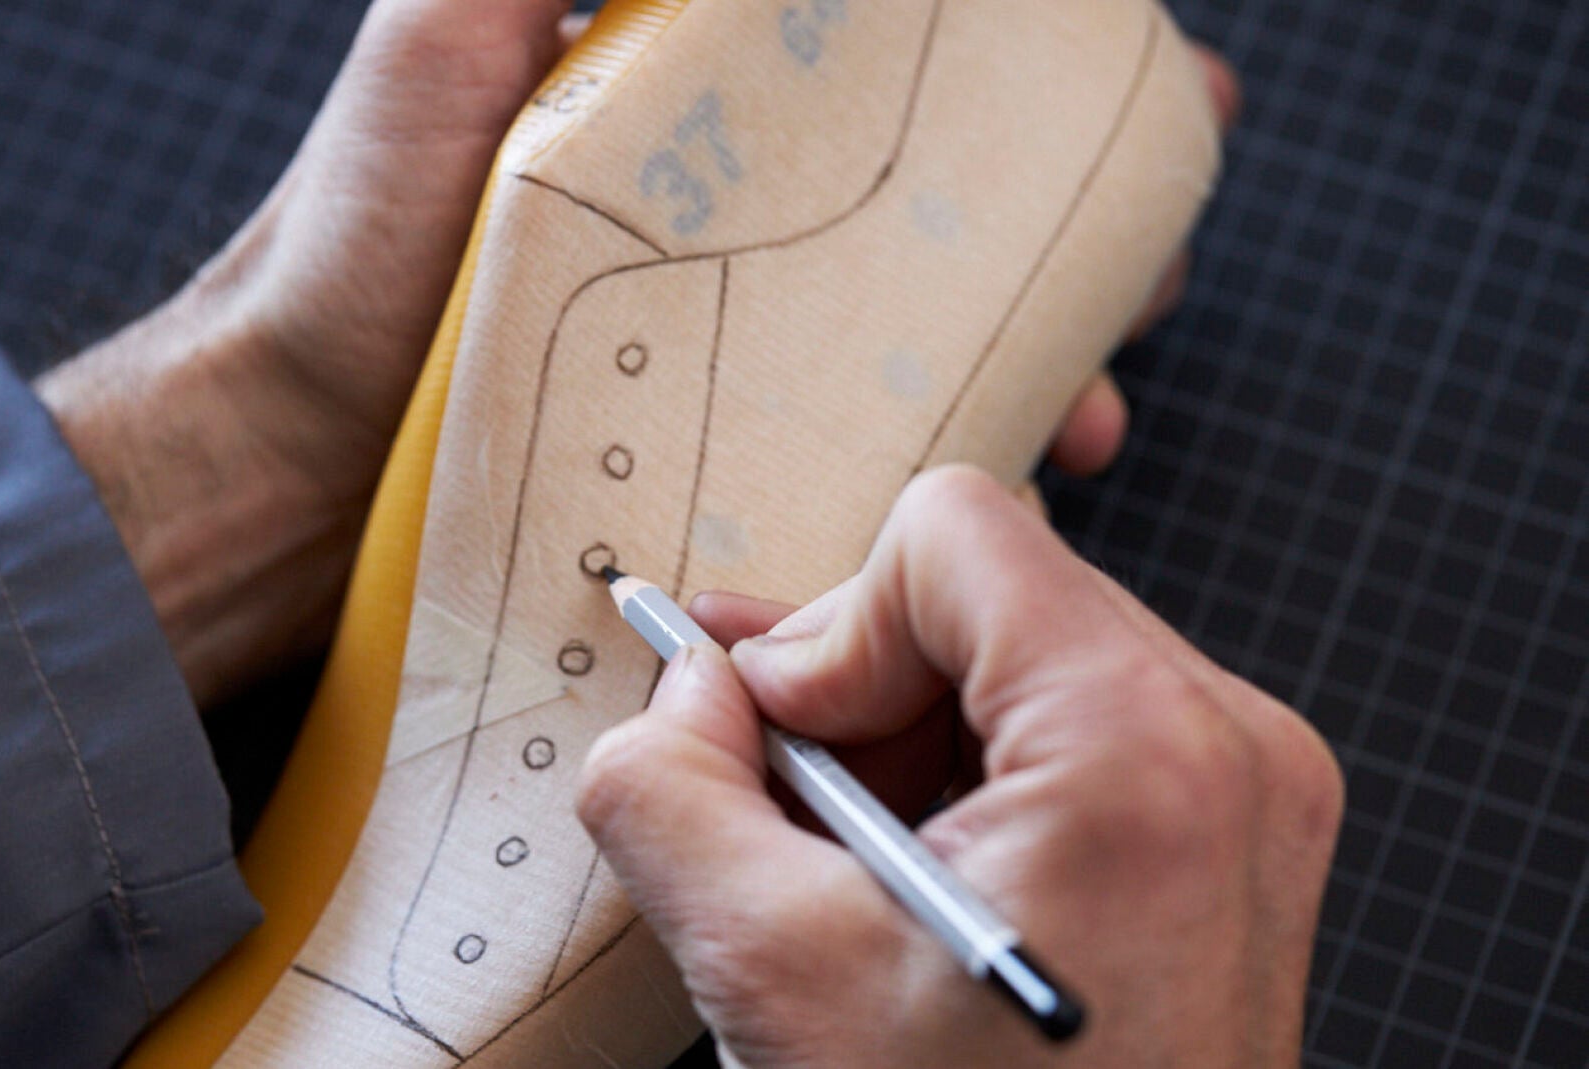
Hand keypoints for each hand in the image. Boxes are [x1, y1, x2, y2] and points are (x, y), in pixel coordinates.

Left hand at [36, 0, 1236, 705]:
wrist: (275, 468)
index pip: (881, 71)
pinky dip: (932, 464)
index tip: (1137, 69)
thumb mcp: (441, 49)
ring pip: (913, 341)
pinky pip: (845, 449)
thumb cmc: (346, 257)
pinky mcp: (697, 459)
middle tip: (1153, 259)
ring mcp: (711, 353)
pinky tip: (982, 490)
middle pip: (929, 213)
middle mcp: (711, 233)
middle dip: (1065, 229)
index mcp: (677, 117)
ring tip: (1095, 403)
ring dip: (1032, 360)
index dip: (1013, 70)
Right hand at [576, 466, 1341, 1066]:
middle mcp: (1229, 744)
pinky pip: (1068, 725)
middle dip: (860, 696)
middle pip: (984, 589)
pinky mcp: (1229, 831)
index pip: (948, 533)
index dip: (825, 633)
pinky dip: (967, 782)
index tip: (781, 748)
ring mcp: (1246, 789)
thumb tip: (680, 694)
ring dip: (903, 745)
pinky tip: (919, 883)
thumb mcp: (770, 972)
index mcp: (1141, 746)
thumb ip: (668, 787)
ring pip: (1016, 654)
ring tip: (859, 874)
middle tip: (795, 819)